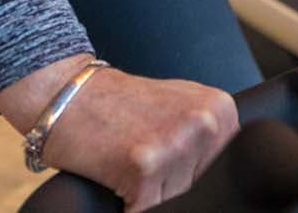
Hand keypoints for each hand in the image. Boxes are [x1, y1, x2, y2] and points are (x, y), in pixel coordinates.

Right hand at [17, 64, 238, 209]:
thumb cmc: (122, 103)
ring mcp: (176, 145)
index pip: (223, 167)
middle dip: (173, 180)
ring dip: (152, 192)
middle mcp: (203, 123)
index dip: (192, 168)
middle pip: (200, 185)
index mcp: (219, 108)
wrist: (69, 96)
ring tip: (131, 160)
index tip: (170, 155)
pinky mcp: (145, 169)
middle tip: (145, 154)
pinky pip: (145, 208)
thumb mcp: (181, 102)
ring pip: (176, 199)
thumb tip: (227, 171)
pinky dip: (129, 201)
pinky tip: (117, 171)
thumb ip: (209, 131)